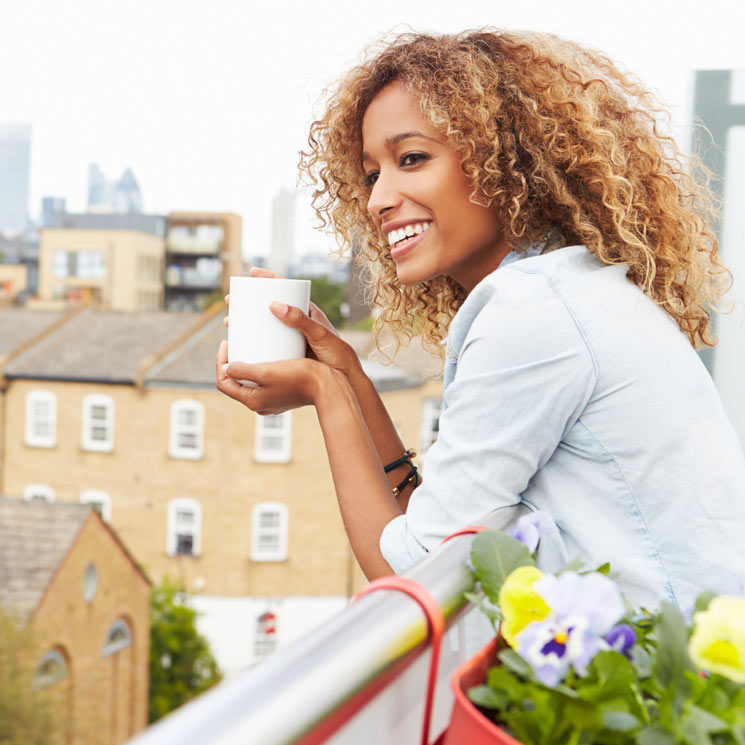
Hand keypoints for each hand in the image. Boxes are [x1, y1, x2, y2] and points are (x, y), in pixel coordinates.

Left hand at [216, 340, 326, 414]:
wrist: (329, 387)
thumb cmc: (300, 377)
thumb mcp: (267, 371)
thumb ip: (243, 370)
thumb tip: (227, 368)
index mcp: (252, 401)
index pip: (223, 382)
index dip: (220, 361)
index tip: (226, 343)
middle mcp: (260, 404)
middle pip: (236, 382)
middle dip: (233, 362)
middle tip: (236, 344)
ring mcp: (273, 401)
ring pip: (251, 382)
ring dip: (247, 365)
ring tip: (251, 348)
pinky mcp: (284, 395)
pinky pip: (266, 382)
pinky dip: (262, 369)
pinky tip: (269, 356)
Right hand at [223, 267, 359, 376]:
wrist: (344, 379)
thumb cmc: (337, 353)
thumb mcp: (319, 334)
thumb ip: (300, 320)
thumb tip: (274, 304)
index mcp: (307, 311)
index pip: (286, 288)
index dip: (268, 279)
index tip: (252, 273)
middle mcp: (297, 322)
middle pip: (269, 306)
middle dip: (249, 302)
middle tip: (231, 302)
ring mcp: (291, 337)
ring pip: (265, 326)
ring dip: (247, 323)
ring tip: (230, 323)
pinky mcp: (288, 352)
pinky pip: (267, 343)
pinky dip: (253, 341)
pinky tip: (240, 346)